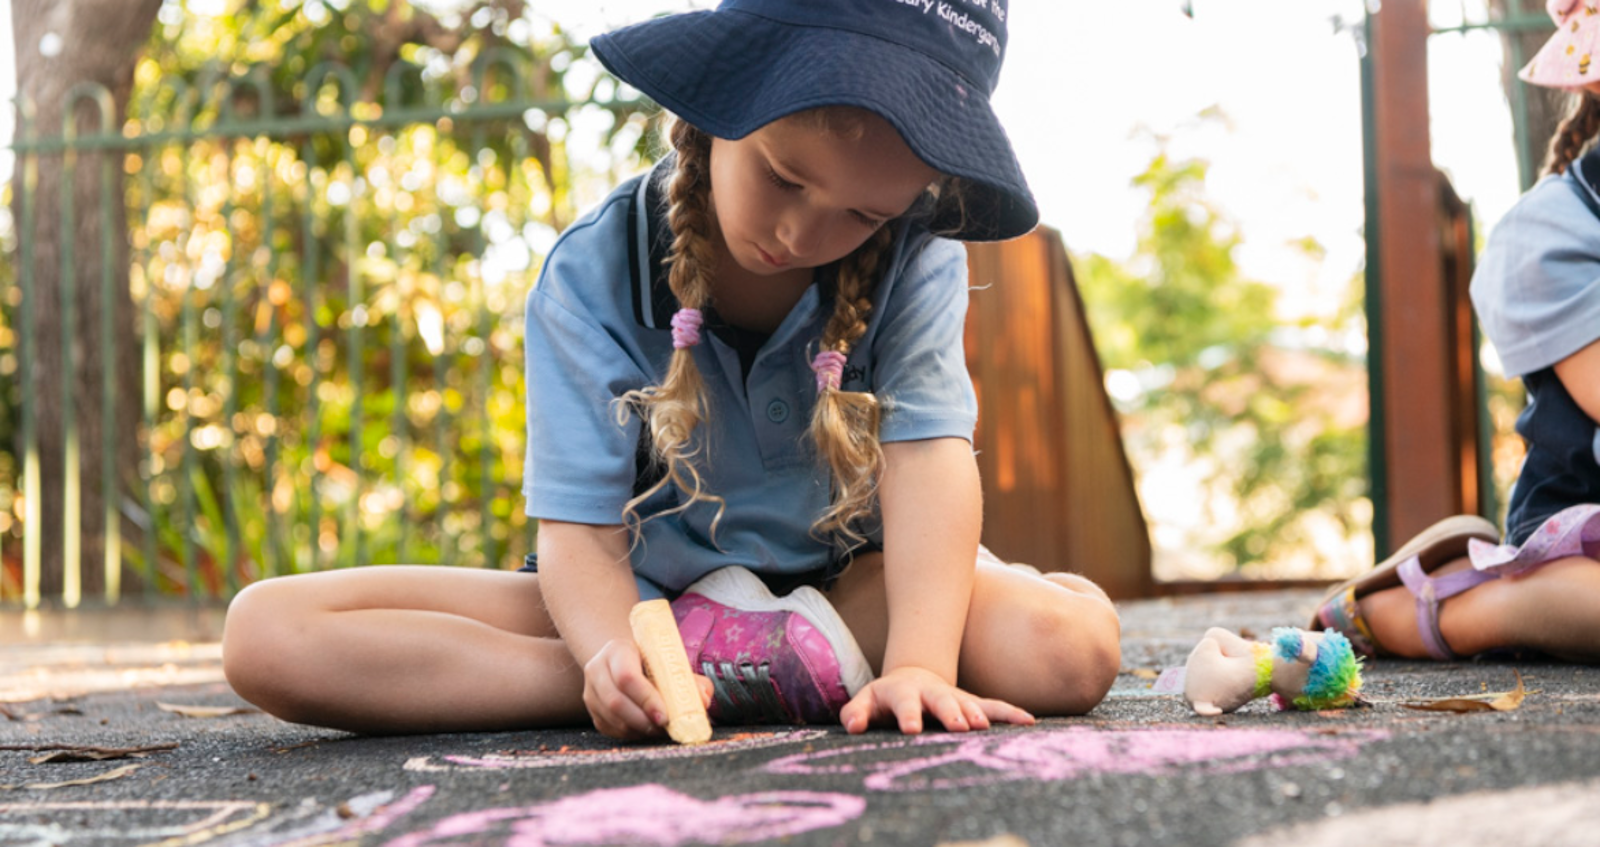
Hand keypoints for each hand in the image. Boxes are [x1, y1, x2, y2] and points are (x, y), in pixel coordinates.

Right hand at [581, 639, 714, 740]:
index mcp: (617, 650)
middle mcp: (597, 669)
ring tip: (660, 730)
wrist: (621, 659)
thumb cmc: (651, 661)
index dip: (647, 699)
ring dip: (638, 729)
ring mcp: (590, 692)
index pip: (627, 677)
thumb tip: (703, 700)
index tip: (665, 716)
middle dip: (643, 720)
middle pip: (616, 701)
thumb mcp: (668, 660)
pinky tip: (647, 730)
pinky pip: (610, 729)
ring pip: (611, 719)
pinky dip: (631, 734)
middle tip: (665, 728)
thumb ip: (689, 679)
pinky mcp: (592, 710)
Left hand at [839, 666, 1034, 734]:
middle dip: (951, 713)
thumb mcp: (867, 701)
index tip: (912, 729)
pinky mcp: (972, 704)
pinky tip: (1028, 721)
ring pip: (970, 703)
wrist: (913, 676)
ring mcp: (954, 697)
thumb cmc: (885, 698)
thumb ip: (856, 713)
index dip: (909, 714)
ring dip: (979, 714)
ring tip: (985, 728)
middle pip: (942, 701)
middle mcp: (932, 692)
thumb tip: (853, 727)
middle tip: (960, 727)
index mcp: (903, 691)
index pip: (904, 703)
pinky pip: (993, 707)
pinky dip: (1010, 713)